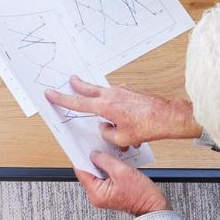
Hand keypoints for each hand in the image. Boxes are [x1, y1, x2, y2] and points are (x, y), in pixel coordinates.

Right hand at [46, 77, 199, 147]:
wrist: (169, 117)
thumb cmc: (148, 126)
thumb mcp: (121, 138)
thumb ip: (107, 133)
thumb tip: (105, 128)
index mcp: (105, 106)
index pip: (78, 102)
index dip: (62, 98)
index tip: (50, 93)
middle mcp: (112, 95)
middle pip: (89, 89)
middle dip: (78, 86)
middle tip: (70, 81)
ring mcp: (123, 91)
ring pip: (104, 94)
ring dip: (99, 100)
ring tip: (103, 112)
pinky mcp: (131, 93)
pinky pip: (117, 98)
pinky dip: (114, 105)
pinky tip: (120, 116)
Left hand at [75, 153, 170, 216]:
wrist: (154, 207)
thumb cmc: (141, 195)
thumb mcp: (122, 171)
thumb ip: (105, 160)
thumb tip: (94, 154)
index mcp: (96, 193)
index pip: (81, 171)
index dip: (81, 157)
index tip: (82, 146)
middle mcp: (96, 196)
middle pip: (88, 172)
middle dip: (93, 159)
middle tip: (98, 147)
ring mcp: (103, 195)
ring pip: (97, 173)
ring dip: (102, 163)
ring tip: (109, 155)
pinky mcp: (110, 192)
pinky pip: (104, 177)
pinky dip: (108, 168)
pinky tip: (114, 162)